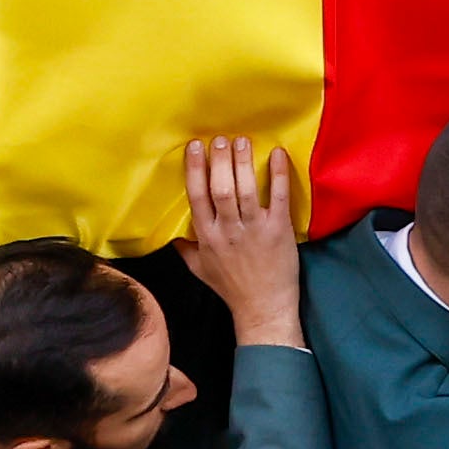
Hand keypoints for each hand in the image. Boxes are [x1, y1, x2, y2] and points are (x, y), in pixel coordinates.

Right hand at [182, 135, 305, 348]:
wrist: (262, 309)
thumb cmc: (231, 288)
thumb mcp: (199, 269)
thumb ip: (184, 247)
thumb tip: (169, 230)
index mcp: (207, 237)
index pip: (196, 197)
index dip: (195, 170)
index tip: (195, 147)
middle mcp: (227, 231)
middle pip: (219, 189)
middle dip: (219, 161)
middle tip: (220, 139)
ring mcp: (254, 230)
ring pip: (245, 191)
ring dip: (243, 163)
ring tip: (243, 141)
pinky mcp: (278, 231)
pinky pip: (278, 198)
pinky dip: (279, 175)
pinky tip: (278, 154)